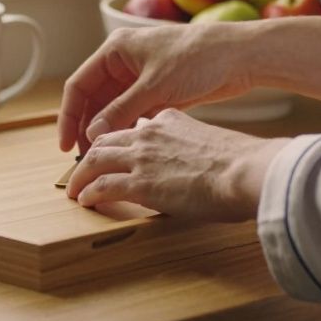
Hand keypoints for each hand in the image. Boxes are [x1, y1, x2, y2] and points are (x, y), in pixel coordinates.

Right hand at [58, 17, 320, 153]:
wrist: (239, 56)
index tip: (66, 144)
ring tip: (102, 159)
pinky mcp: (158, 88)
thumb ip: (121, 111)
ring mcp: (141, 76)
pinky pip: (132, 112)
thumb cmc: (197, 59)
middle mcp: (124, 61)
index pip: (79, 85)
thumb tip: (93, 135)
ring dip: (106, 131)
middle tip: (84, 159)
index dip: (69, 116)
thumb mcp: (154, 88)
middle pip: (93, 99)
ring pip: (112, 108)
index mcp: (115, 50)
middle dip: (87, 127)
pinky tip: (126, 148)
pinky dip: (127, 128)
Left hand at [65, 109, 287, 221]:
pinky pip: (102, 186)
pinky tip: (85, 200)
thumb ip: (195, 147)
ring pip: (95, 160)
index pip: (134, 127)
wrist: (245, 171)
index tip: (115, 152)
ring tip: (75, 188)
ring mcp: (141, 157)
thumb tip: (199, 165)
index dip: (119, 141)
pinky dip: (89, 193)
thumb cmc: (241, 163)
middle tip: (85, 169)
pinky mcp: (138, 183)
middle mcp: (149, 133)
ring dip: (81, 175)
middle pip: (106, 140)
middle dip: (91, 154)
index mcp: (168, 120)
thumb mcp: (212, 141)